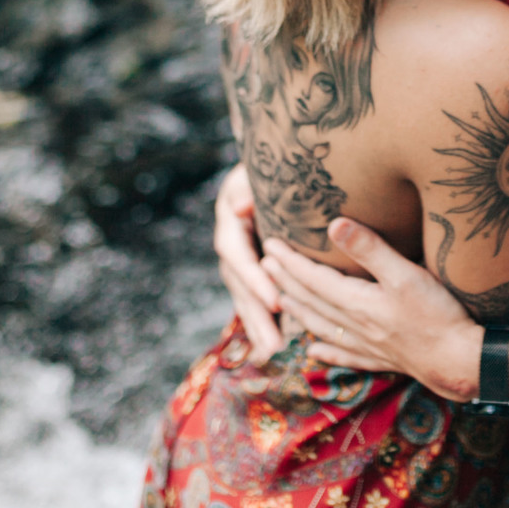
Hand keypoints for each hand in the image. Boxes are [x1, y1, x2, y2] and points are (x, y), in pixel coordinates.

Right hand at [214, 162, 283, 363]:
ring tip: (272, 351)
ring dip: (257, 323)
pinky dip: (262, 316)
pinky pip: (254, 292)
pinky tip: (273, 342)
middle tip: (274, 344)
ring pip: (244, 291)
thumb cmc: (277, 158)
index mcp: (231, 213)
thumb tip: (240, 208)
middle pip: (238, 279)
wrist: (276, 156)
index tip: (275, 300)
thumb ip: (250, 186)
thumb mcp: (262, 164)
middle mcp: (231, 236)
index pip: (236, 251)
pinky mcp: (252, 262)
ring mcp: (239, 251)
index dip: (253, 277)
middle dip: (255, 312)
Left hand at [261, 222, 482, 399]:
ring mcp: (367, 345)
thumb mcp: (406, 274)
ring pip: (322, 327)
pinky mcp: (381, 359)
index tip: (270, 245)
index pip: (313, 279)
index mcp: (357, 303)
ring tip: (281, 300)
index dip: (290, 261)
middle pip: (312, 302)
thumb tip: (334, 224)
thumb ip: (370, 249)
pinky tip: (314, 351)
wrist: (459, 361)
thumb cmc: (437, 314)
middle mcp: (355, 326)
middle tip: (263, 264)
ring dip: (299, 312)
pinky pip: (344, 355)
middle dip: (286, 281)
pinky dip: (326, 351)